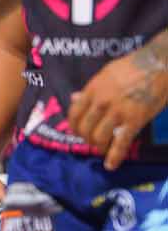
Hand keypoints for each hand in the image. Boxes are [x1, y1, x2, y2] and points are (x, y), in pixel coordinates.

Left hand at [68, 47, 167, 169]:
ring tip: (102, 148)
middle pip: (85, 128)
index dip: (74, 126)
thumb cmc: (131, 67)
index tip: (78, 131)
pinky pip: (121, 143)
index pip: (74, 114)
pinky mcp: (134, 121)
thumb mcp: (105, 74)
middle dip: (86, 138)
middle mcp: (100, 102)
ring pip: (99, 137)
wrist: (158, 65)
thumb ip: (90, 89)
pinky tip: (110, 165)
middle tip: (92, 141)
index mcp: (92, 90)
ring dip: (98, 146)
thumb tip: (74, 98)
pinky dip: (114, 156)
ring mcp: (117, 112)